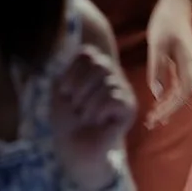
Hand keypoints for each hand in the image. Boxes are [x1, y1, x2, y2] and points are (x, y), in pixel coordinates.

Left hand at [51, 42, 136, 182]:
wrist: (74, 145)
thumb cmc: (66, 118)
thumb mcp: (61, 88)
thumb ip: (68, 65)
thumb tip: (72, 45)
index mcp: (94, 67)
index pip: (88, 53)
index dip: (72, 72)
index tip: (65, 91)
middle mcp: (111, 74)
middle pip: (99, 64)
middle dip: (80, 87)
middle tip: (76, 106)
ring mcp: (123, 89)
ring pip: (106, 83)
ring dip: (88, 104)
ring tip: (87, 117)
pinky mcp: (130, 107)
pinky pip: (114, 97)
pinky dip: (99, 111)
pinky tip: (98, 121)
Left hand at [143, 0, 191, 125]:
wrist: (177, 2)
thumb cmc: (166, 19)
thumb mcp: (156, 43)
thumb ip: (156, 67)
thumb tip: (155, 92)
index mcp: (188, 63)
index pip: (183, 93)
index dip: (171, 107)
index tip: (156, 116)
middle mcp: (191, 67)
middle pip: (184, 97)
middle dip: (169, 111)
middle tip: (152, 123)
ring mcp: (186, 66)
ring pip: (181, 92)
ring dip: (169, 106)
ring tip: (154, 118)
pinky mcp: (180, 63)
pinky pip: (177, 84)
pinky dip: (168, 95)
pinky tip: (158, 102)